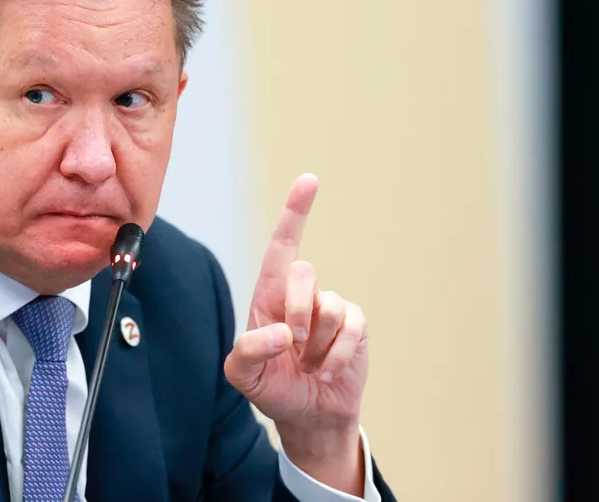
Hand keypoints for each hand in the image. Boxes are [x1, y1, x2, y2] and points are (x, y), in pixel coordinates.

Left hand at [223, 174, 368, 492]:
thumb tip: (282, 332)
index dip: (296, 212)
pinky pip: (351, 327)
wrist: (308, 417)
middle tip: (293, 346)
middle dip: (297, 311)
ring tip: (309, 365)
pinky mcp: (355, 325)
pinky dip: (336, 354)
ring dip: (317, 344)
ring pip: (329, 306)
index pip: (282, 247)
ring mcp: (330, 308)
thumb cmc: (272, 388)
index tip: (310, 180)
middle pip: (303, 273)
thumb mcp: (243, 376)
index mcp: (269, 296)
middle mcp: (300, 295)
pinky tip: (327, 370)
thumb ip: (247, 351)